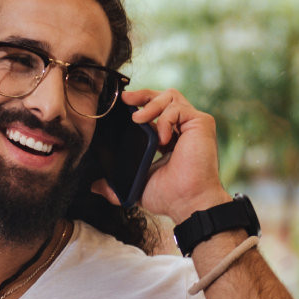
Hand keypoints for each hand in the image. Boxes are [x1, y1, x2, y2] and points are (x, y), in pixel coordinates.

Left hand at [115, 89, 231, 223]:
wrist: (188, 203)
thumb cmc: (170, 197)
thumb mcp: (137, 186)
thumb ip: (116, 184)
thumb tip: (95, 187)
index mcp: (171, 139)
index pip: (156, 112)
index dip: (140, 105)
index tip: (123, 105)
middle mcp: (184, 129)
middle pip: (164, 97)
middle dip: (143, 94)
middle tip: (125, 99)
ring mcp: (194, 125)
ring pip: (171, 96)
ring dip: (151, 104)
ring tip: (138, 119)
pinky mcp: (202, 123)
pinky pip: (178, 108)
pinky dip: (165, 119)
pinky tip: (161, 139)